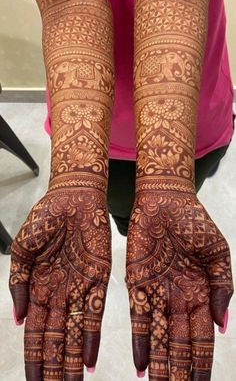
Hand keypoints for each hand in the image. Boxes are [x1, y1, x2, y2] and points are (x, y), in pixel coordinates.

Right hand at [9, 187, 110, 380]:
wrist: (73, 197)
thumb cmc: (46, 218)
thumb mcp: (22, 249)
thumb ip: (18, 283)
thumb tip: (16, 318)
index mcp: (39, 287)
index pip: (35, 331)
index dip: (34, 357)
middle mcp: (60, 292)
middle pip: (55, 338)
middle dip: (53, 366)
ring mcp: (79, 287)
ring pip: (74, 332)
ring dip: (70, 359)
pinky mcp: (99, 278)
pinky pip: (94, 312)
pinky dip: (90, 337)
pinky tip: (87, 359)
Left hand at [126, 191, 233, 379]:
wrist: (166, 199)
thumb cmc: (195, 222)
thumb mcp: (217, 253)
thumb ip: (223, 288)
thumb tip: (223, 326)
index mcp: (201, 293)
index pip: (202, 338)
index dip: (202, 364)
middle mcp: (178, 298)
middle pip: (180, 345)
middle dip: (179, 372)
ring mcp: (157, 292)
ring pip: (159, 337)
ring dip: (161, 364)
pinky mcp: (137, 281)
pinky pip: (138, 316)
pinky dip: (140, 340)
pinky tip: (142, 363)